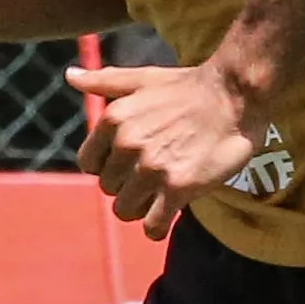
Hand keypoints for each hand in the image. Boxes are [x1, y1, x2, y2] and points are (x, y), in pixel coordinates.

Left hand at [66, 63, 267, 240]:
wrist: (234, 95)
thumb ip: (104, 82)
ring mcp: (152, 168)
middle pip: (109, 188)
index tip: (128, 165)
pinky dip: (157, 228)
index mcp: (113, 119)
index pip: (89, 164)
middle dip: (128, 186)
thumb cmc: (188, 88)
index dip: (108, 167)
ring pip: (126, 210)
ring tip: (161, 196)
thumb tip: (70, 75)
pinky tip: (167, 217)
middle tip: (152, 178)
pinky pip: (153, 225)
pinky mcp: (178, 187)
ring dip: (142, 208)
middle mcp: (127, 144)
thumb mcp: (141, 79)